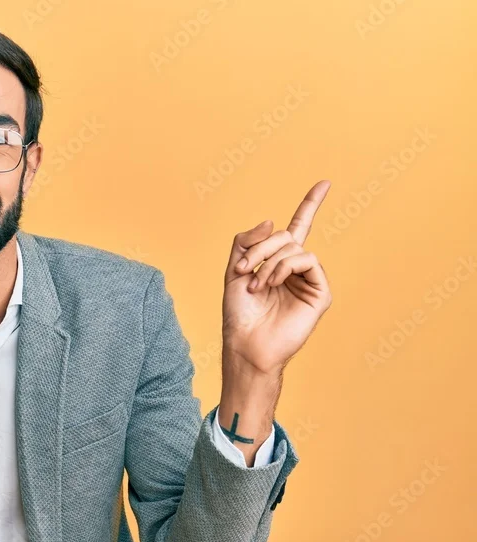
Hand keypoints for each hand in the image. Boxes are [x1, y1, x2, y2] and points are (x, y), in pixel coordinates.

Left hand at [222, 180, 332, 375]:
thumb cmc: (239, 313)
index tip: (324, 183)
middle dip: (261, 248)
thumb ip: (246, 242)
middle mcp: (296, 269)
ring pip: (295, 246)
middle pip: (286, 235)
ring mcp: (310, 280)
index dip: (310, 205)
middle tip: (244, 271)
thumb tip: (273, 222)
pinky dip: (285, 267)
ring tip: (257, 285)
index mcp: (278, 263)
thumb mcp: (234, 271)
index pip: (298, 228)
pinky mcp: (320, 293)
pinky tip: (272, 284)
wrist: (246, 343)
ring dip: (270, 262)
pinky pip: (308, 260)